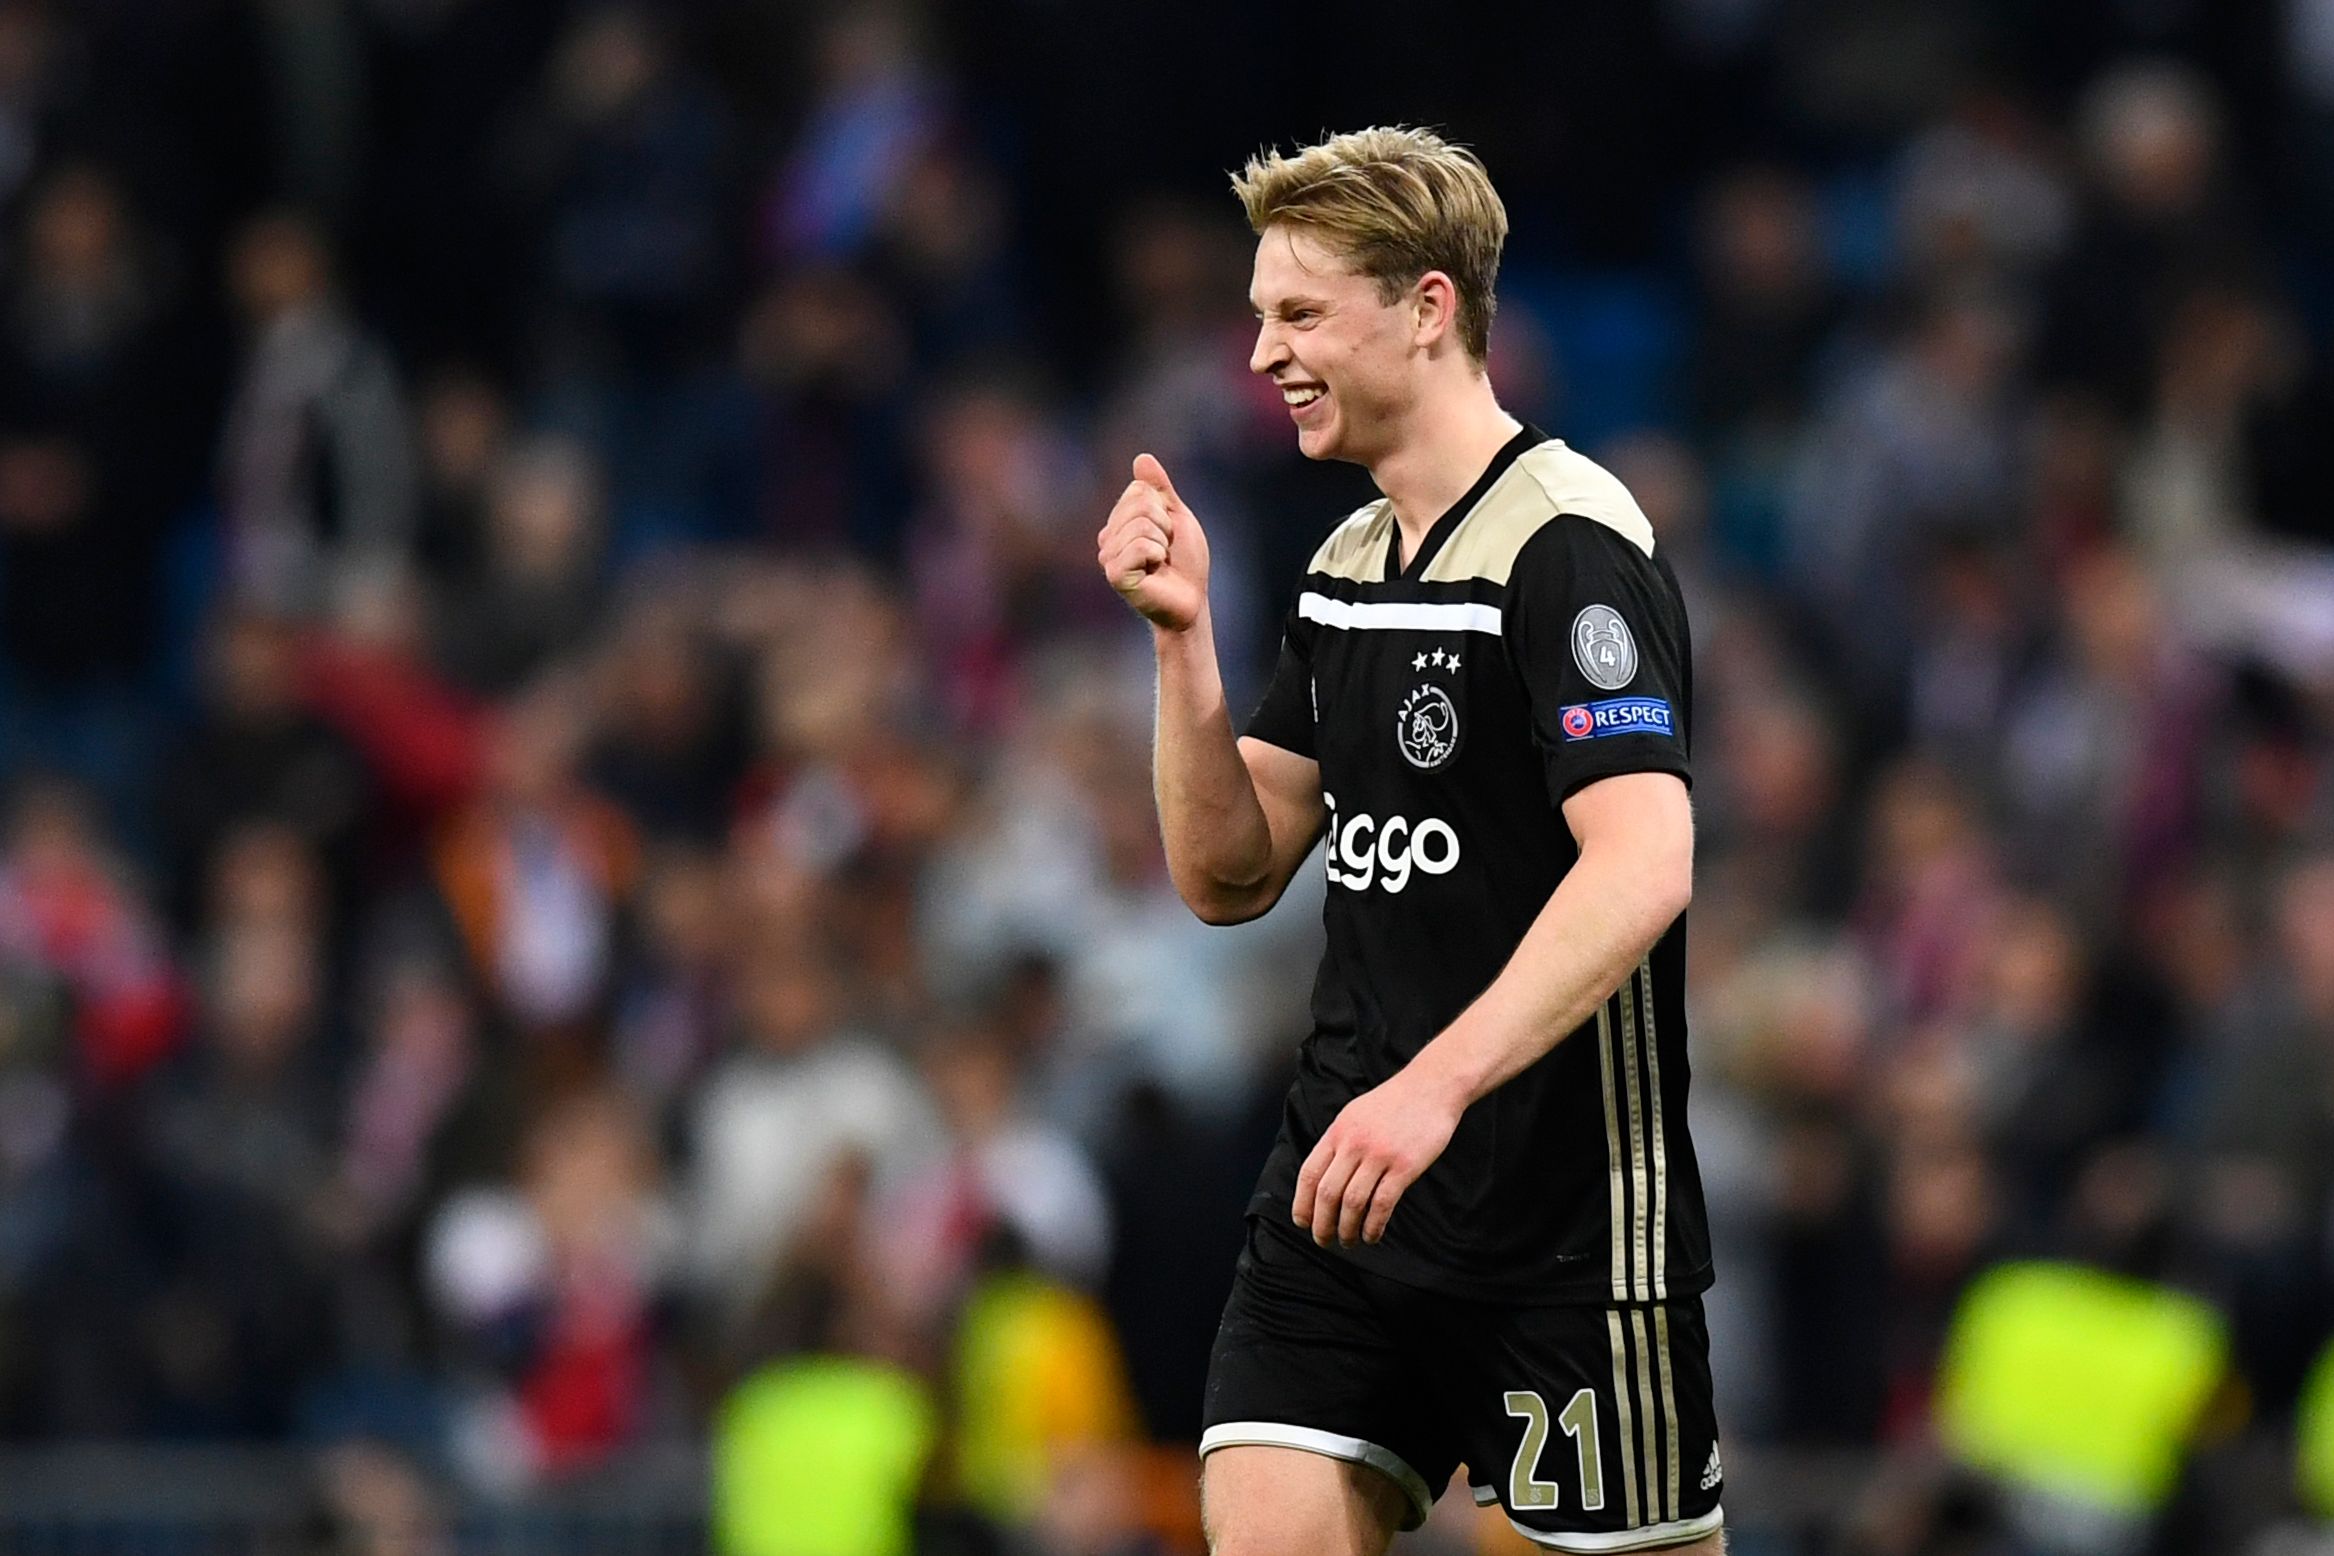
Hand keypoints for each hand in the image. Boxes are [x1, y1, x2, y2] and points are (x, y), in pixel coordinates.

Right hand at [1098, 452, 1210, 631]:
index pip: (1139, 490)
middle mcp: (1107, 538)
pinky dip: (1156, 555)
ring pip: (1141, 524)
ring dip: (1162, 542)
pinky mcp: (1115, 575)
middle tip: (1166, 550)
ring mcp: (1108, 557)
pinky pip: (1139, 547)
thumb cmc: (1184, 561)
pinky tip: (1155, 571)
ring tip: (1161, 562)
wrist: (1191, 598)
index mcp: (1119, 522)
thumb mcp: (1177, 516)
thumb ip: (1160, 489)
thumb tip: (1142, 458)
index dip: (1164, 508)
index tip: (1168, 533)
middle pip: (1139, 504)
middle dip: (1164, 524)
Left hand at [1292, 1067, 1463, 1246]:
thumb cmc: (1394, 1104)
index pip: (1310, 1174)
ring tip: (1349, 1241)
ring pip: (1353, 1202)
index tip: (1303, 1222)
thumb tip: (1323, 1178)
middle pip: (1328, 1193)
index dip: (1302, 1203)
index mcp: (1338, 1132)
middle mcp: (1354, 1144)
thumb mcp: (1355, 1115)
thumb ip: (1339, 1143)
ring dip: (1347, 1229)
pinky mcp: (1405, 1166)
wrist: (1431, 1087)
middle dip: (1322, 1224)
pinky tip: (1373, 1235)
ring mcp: (1379, 1155)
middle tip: (1324, 1240)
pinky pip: (1382, 1203)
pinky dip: (1373, 1225)